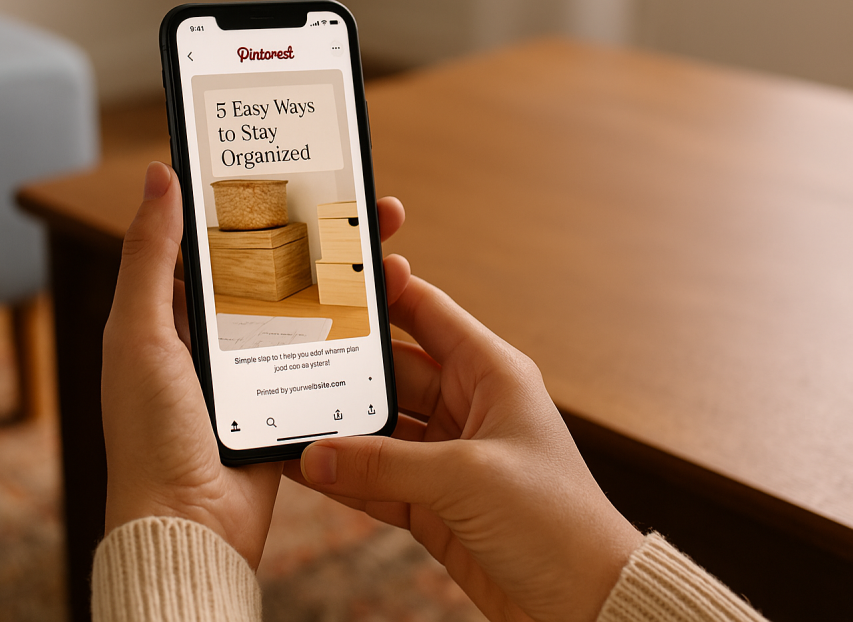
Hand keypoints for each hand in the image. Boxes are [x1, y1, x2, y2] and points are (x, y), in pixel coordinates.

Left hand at [101, 161, 409, 567]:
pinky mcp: (285, 402)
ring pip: (310, 310)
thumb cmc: (151, 435)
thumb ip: (148, 256)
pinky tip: (384, 311)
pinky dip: (351, 335)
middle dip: (329, 237)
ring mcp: (254, 371)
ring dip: (350, 281)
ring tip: (392, 257)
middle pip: (282, 271)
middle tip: (376, 212)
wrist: (190, 525)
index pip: (228, 242)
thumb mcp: (139, 334)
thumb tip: (159, 176)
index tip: (310, 179)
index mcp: (176, 314)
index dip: (270, 207)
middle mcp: (216, 338)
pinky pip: (322, 358)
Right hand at [286, 276, 642, 621]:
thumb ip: (384, 465)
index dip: (386, 292)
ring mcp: (448, 456)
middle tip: (292, 360)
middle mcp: (468, 407)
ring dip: (339, 431)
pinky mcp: (434, 502)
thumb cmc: (556, 521)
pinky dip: (344, 477)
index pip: (429, 312)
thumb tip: (316, 456)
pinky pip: (377, 479)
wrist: (582, 603)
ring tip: (287, 419)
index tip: (335, 281)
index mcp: (492, 375)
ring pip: (380, 430)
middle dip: (346, 371)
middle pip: (393, 374)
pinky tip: (306, 469)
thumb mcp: (466, 478)